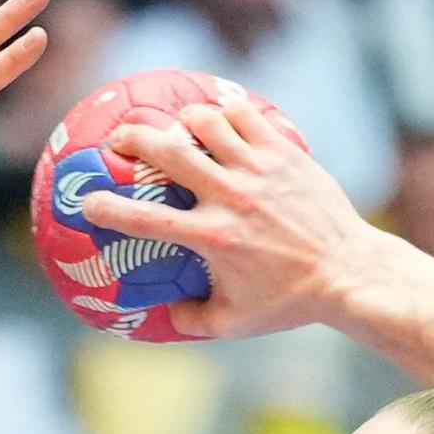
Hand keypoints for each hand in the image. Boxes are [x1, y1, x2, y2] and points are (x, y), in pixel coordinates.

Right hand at [77, 99, 388, 339]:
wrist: (349, 272)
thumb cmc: (288, 301)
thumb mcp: (232, 323)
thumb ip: (189, 318)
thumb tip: (158, 313)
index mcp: (210, 238)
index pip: (142, 219)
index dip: (104, 207)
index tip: (85, 202)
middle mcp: (230, 197)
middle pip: (169, 151)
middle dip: (133, 136)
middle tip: (116, 138)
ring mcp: (259, 170)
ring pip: (207, 122)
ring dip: (183, 119)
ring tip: (175, 125)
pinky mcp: (284, 154)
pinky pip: (246, 116)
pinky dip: (225, 111)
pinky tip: (218, 116)